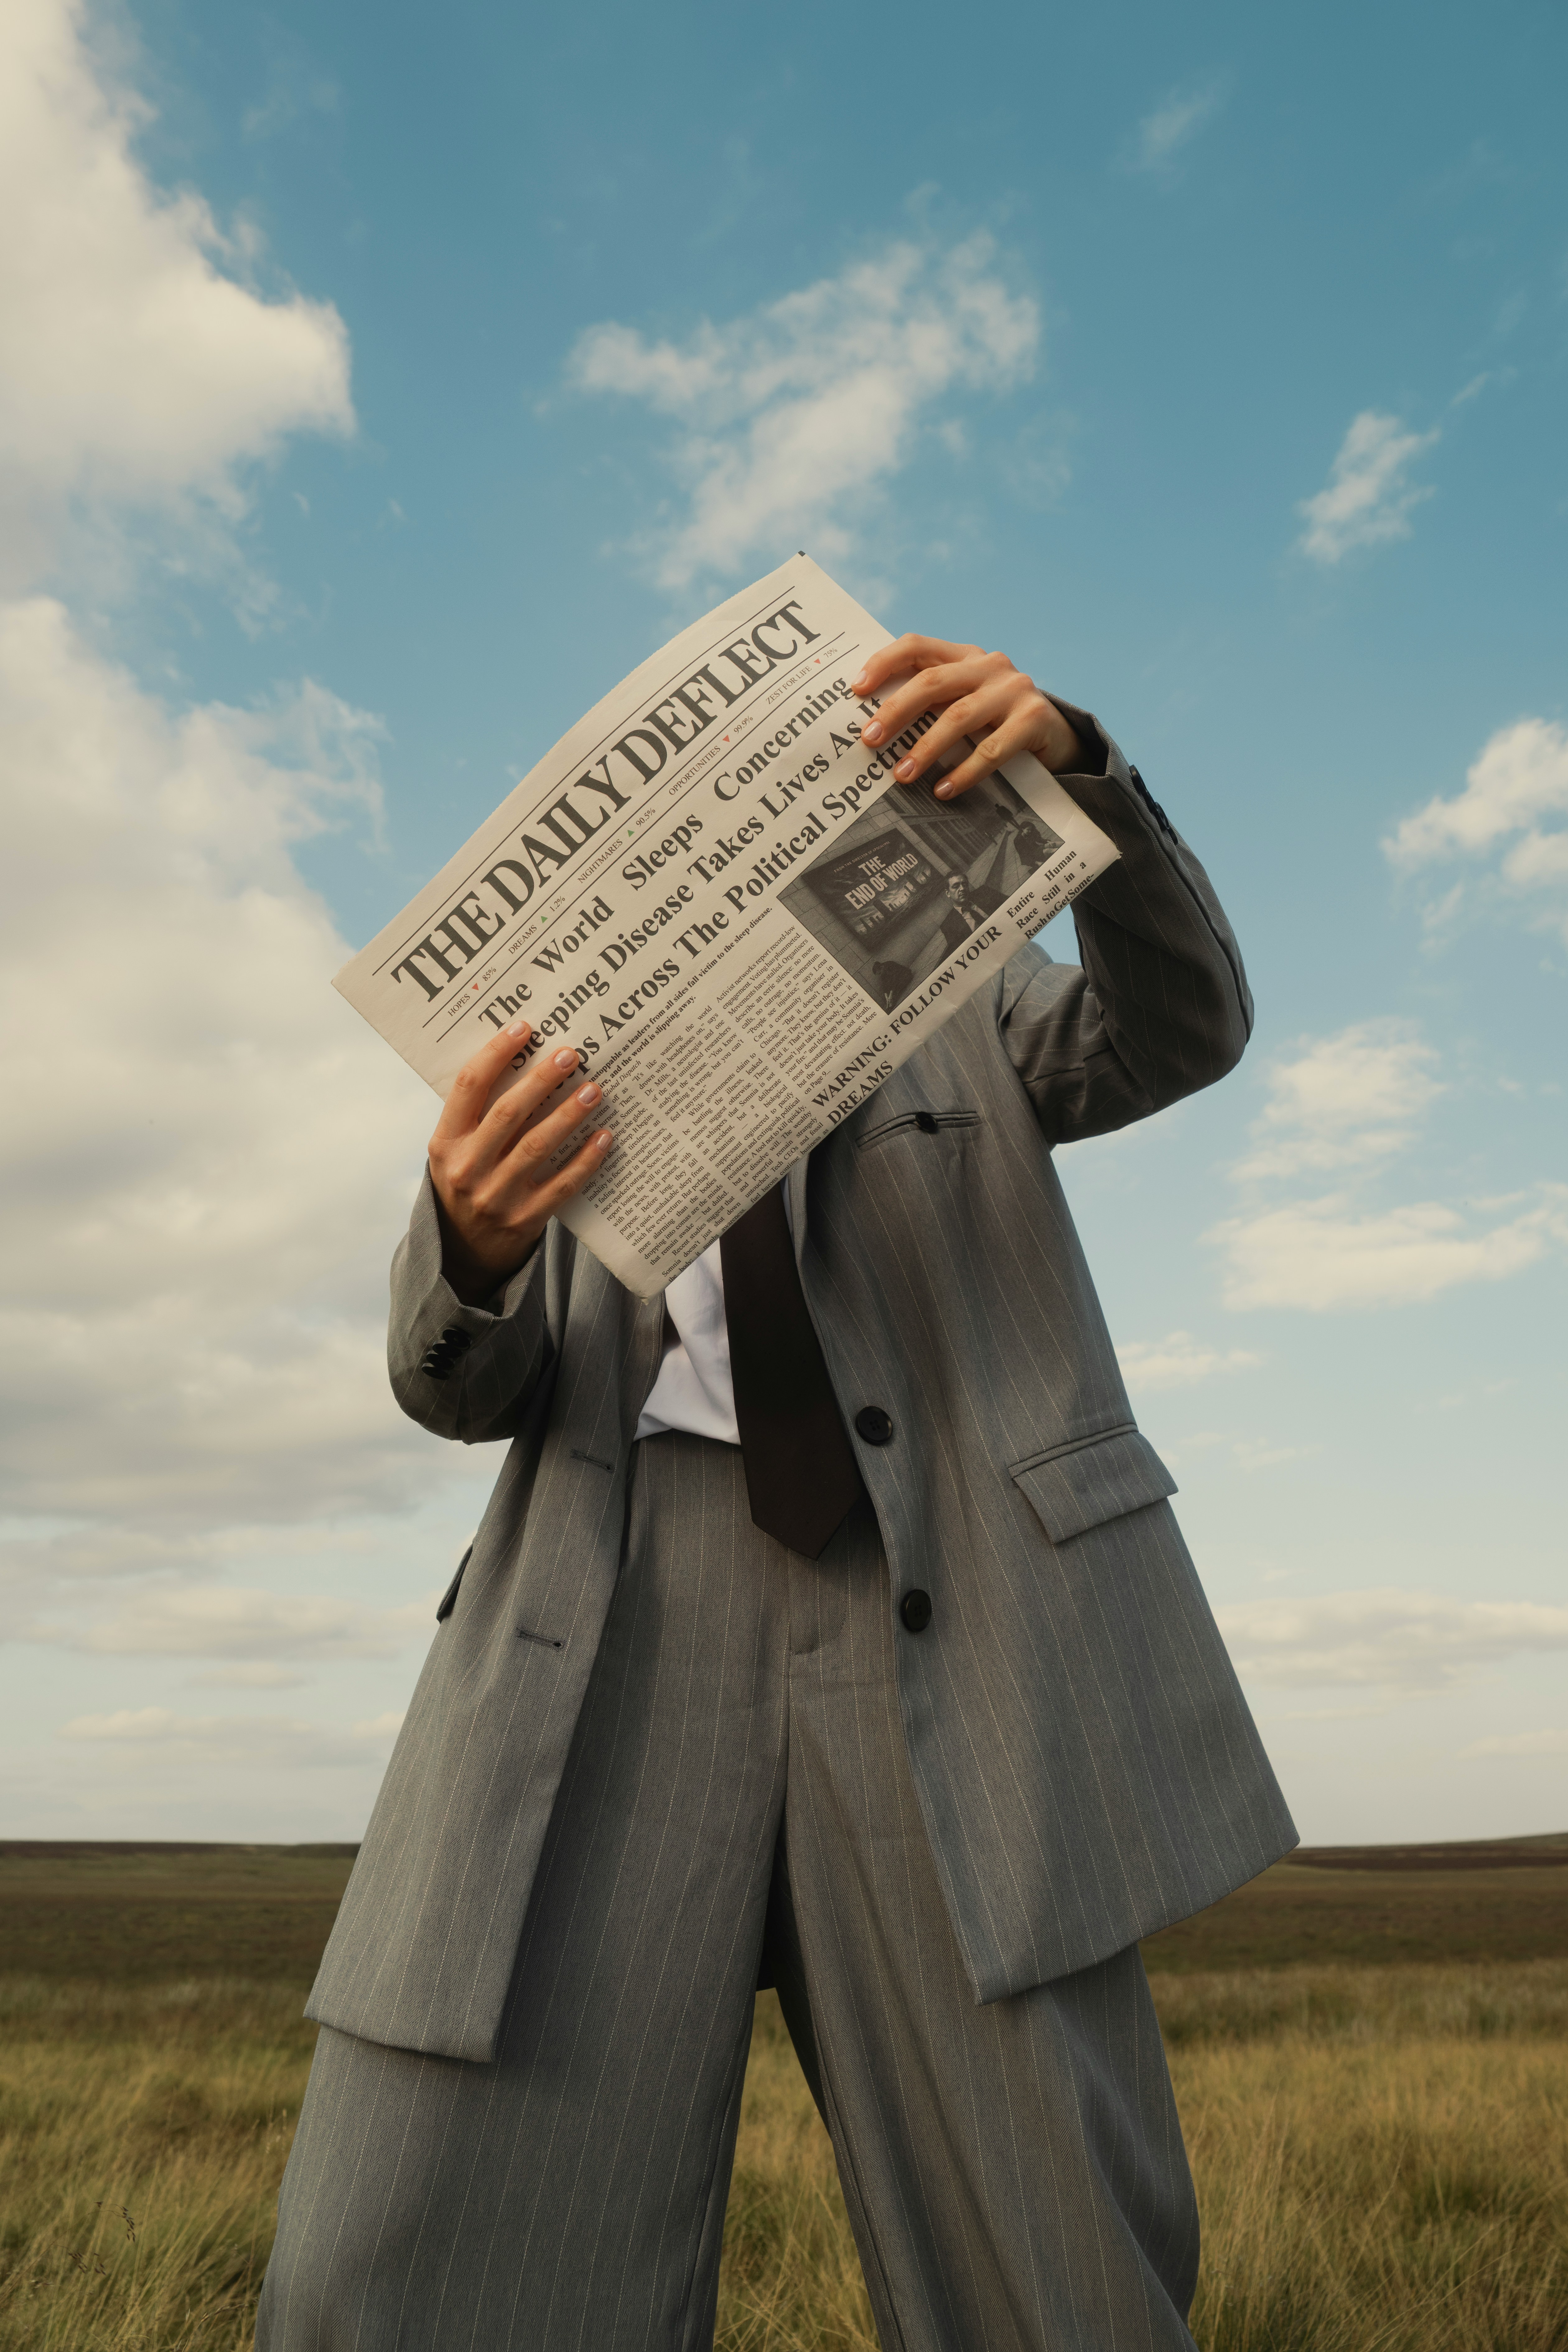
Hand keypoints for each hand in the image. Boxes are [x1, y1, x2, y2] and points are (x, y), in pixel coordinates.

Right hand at [427, 1025, 612, 1303]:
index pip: (468, 1087)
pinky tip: (604, 1137)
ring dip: (568, 1114)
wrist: (461, 1255)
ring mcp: (496, 1196)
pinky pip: (562, 1184)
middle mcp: (466, 1168)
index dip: (496, 1054)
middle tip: (570, 1053)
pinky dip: (585, 1160)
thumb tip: (520, 1062)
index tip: (523, 1028)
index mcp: (445, 1143)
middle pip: (508, 1112)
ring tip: (593, 1089)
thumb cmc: (465, 1186)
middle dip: (541, 1079)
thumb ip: (476, 1116)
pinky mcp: (525, 1219)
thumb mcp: (453, 1152)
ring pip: (537, 1146)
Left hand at [849, 636, 1083, 800]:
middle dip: (895, 712)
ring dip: (925, 749)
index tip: (856, 691)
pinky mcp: (1034, 718)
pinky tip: (943, 790)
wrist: (1059, 739)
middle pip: (931, 681)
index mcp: (965, 656)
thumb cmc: (997, 724)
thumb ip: (933, 704)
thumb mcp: (965, 704)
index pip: (916, 646)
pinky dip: (964, 772)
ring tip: (901, 776)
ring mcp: (1014, 689)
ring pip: (958, 717)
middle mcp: (989, 666)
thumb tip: (875, 729)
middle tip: (868, 741)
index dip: (883, 663)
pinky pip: (992, 749)